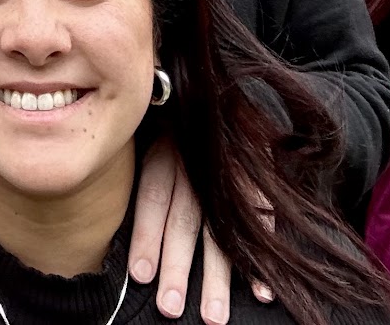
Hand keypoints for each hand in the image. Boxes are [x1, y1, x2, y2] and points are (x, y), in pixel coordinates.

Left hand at [128, 137, 273, 322]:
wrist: (218, 88)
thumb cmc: (175, 122)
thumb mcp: (151, 135)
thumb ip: (143, 176)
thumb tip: (126, 230)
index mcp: (165, 149)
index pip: (154, 197)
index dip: (147, 236)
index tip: (141, 275)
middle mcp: (197, 160)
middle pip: (186, 219)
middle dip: (178, 266)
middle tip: (170, 308)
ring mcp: (231, 168)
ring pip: (222, 226)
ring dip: (218, 275)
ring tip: (213, 316)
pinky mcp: (260, 175)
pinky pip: (263, 220)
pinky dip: (262, 258)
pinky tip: (260, 291)